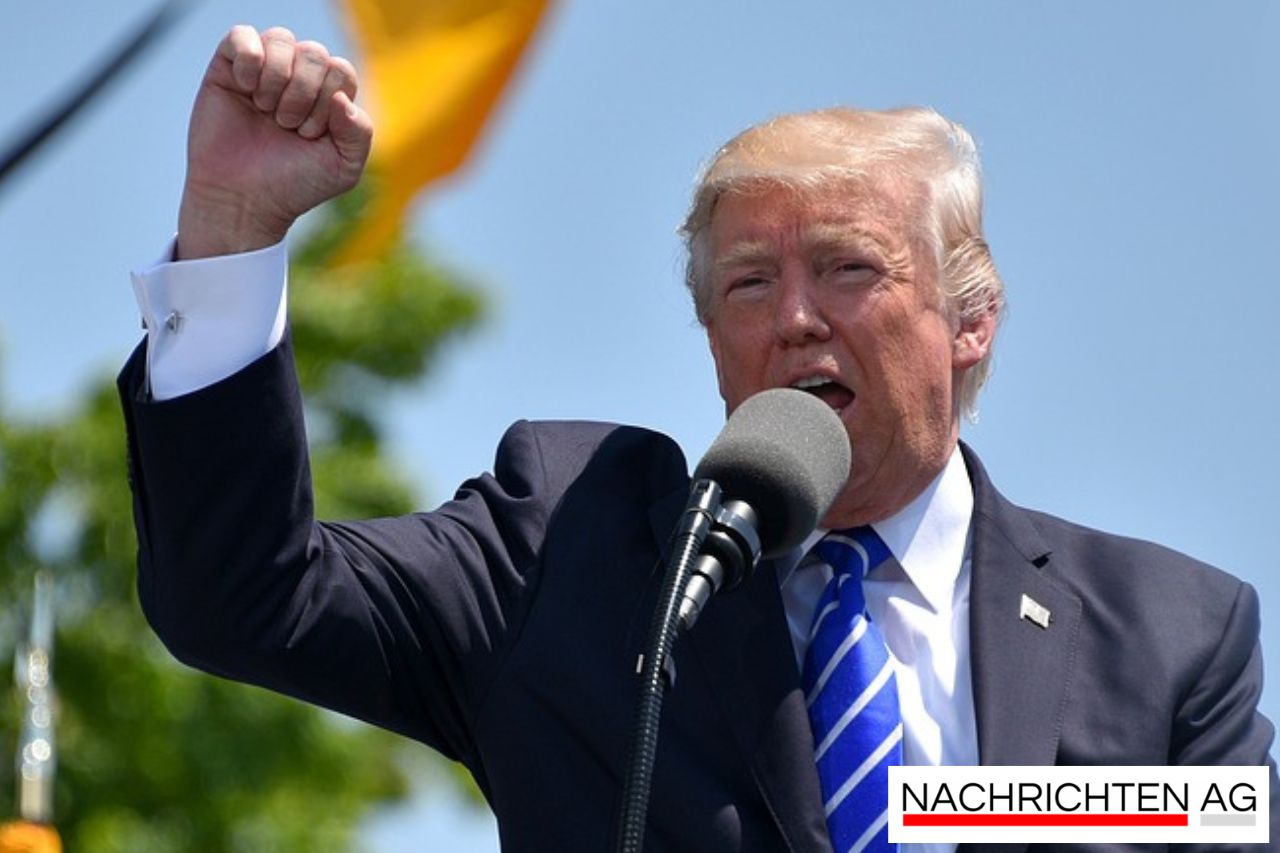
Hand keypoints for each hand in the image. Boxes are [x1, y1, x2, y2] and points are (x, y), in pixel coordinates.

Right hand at [177, 25, 373, 259]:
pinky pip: (242, 35)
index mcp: (328, 96)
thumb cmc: (294, 184)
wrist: (242, 199)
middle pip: (314, 52)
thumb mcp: (343, 167)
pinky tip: (245, 88)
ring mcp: (263, 70)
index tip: (309, 134)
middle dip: (304, 93)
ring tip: (265, 110)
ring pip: (281, 38)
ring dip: (277, 78)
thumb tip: (341, 98)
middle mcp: (297, 77)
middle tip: (287, 125)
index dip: (328, 100)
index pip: (340, 70)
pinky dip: (248, 59)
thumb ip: (359, 132)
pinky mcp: (227, 68)